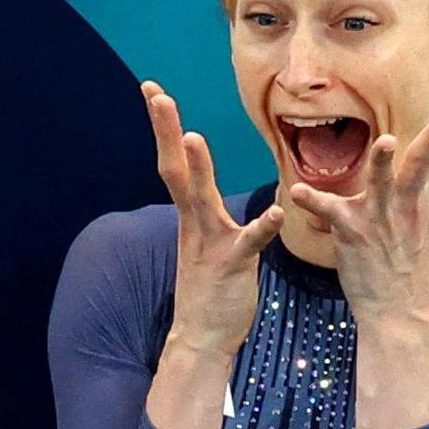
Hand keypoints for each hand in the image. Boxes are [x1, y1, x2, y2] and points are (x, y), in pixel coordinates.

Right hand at [146, 81, 283, 353]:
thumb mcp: (206, 239)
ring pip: (201, 199)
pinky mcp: (234, 264)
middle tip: (156, 95)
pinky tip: (275, 212)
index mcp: (192, 215)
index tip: (153, 91)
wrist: (202, 337)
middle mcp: (195, 223)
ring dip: (199, 169)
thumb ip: (205, 208)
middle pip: (176, 169)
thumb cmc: (210, 287)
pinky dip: (261, 225)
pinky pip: (249, 241)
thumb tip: (203, 182)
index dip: (165, 127)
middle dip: (167, 131)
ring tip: (197, 138)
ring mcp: (212, 242)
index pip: (175, 162)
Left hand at [287, 71, 428, 322]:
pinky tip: (297, 193)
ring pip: (382, 181)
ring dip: (382, 163)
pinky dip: (314, 202)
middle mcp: (410, 198)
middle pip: (427, 160)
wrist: (402, 307)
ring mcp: (382, 214)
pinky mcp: (353, 230)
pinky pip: (331, 211)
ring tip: (385, 142)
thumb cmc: (427, 261)